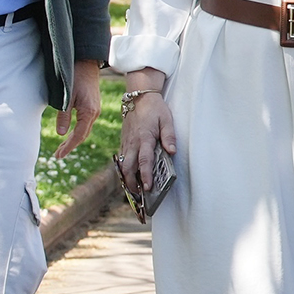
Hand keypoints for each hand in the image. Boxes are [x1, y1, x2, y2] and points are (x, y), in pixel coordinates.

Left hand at [55, 59, 102, 158]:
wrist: (86, 62)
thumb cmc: (75, 77)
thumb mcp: (66, 97)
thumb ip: (64, 116)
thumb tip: (61, 134)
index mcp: (89, 112)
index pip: (78, 135)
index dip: (68, 147)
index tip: (58, 155)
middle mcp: (94, 113)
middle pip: (83, 135)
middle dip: (70, 146)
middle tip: (58, 155)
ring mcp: (95, 109)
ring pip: (85, 129)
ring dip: (74, 139)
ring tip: (62, 147)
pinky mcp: (92, 105)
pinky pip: (86, 123)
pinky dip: (77, 131)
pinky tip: (71, 132)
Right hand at [117, 68, 173, 192]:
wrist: (139, 97)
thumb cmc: (155, 109)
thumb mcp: (166, 119)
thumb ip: (169, 136)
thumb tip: (171, 151)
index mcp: (144, 138)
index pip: (144, 161)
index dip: (145, 175)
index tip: (148, 187)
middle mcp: (133, 142)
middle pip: (128, 167)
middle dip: (132, 183)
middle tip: (139, 195)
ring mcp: (126, 142)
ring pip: (123, 165)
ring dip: (127, 178)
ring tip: (134, 190)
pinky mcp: (124, 141)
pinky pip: (122, 158)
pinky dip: (125, 169)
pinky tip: (130, 176)